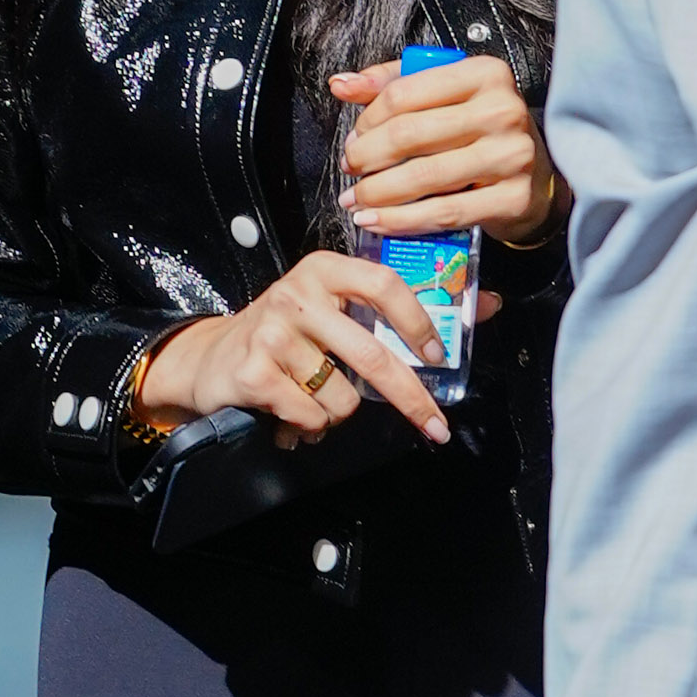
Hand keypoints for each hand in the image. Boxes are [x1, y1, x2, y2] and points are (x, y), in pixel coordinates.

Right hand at [140, 246, 451, 443]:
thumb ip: (403, 308)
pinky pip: (311, 416)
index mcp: (325, 270)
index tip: (439, 356)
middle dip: (411, 399)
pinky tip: (287, 412)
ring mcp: (273, 333)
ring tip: (312, 398)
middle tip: (434, 426)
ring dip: (337, 413)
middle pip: (373, 356)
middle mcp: (297, 294)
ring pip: (342, 398)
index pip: (384, 284)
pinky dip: (308, 426)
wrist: (209, 361)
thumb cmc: (288, 334)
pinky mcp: (255, 373)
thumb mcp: (337, 309)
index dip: (419, 321)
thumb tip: (488, 302)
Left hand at [334, 51, 564, 248]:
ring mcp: (511, 155)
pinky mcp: (512, 197)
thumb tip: (341, 85)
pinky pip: (444, 213)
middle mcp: (502, 110)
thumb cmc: (483, 132)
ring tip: (357, 199)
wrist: (537, 175)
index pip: (405, 93)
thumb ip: (393, 84)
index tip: (355, 138)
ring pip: (424, 176)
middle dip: (367, 157)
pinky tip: (379, 220)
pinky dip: (402, 221)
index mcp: (484, 74)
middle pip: (410, 134)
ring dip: (378, 193)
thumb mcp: (445, 95)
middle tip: (350, 169)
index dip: (368, 120)